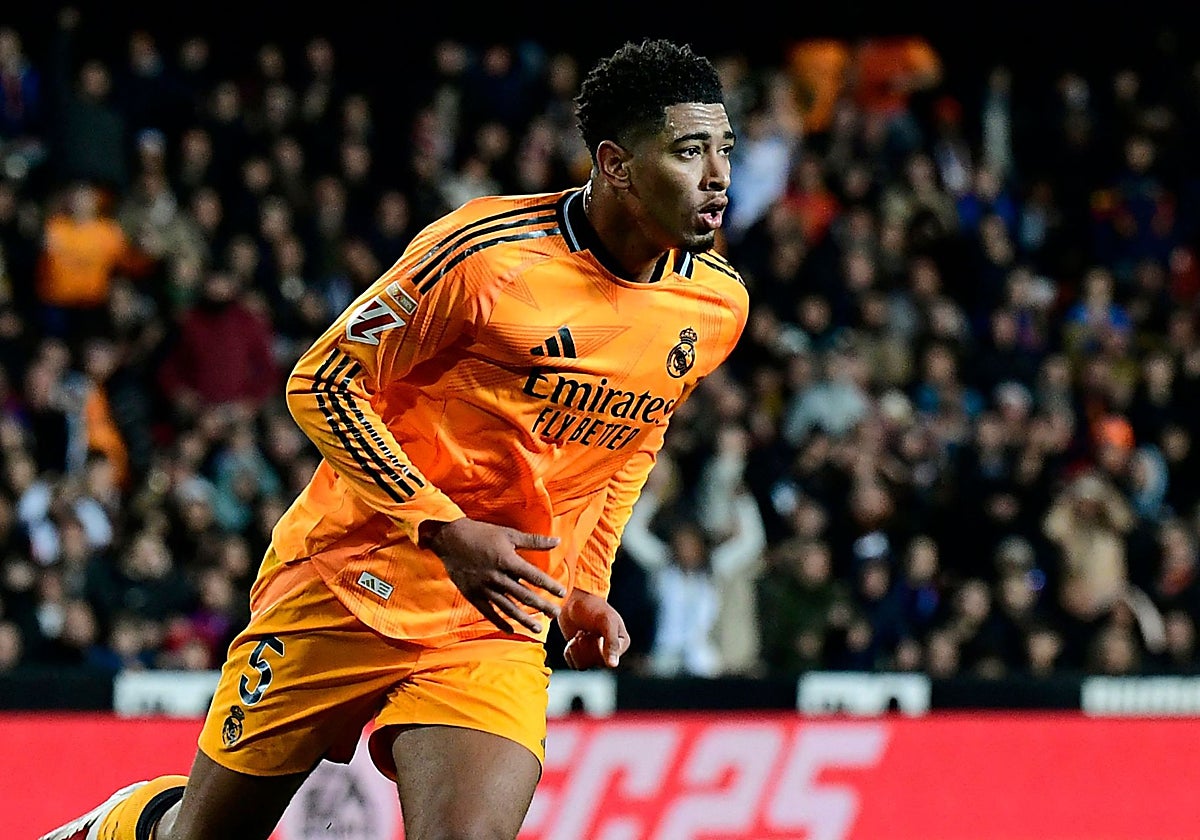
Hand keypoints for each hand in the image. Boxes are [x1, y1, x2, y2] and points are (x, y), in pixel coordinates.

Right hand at [423, 517, 564, 633]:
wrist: (449, 538)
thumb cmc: (481, 533)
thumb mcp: (509, 534)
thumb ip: (534, 541)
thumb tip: (558, 542)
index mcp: (507, 560)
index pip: (533, 576)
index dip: (549, 585)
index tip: (562, 593)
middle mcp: (497, 576)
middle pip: (524, 595)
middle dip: (542, 605)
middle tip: (556, 614)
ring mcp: (484, 588)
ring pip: (508, 607)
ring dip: (524, 619)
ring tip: (539, 627)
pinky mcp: (473, 595)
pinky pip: (488, 612)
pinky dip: (499, 622)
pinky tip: (510, 629)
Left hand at [558, 589, 628, 669]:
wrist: (572, 600)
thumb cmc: (593, 607)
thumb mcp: (606, 622)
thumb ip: (612, 643)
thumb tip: (613, 665)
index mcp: (621, 643)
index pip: (608, 661)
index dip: (596, 649)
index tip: (594, 634)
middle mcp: (610, 650)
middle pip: (594, 663)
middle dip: (585, 647)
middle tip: (584, 632)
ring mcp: (594, 653)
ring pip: (583, 666)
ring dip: (576, 649)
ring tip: (579, 634)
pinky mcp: (580, 654)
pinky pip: (573, 664)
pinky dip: (569, 652)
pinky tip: (573, 639)